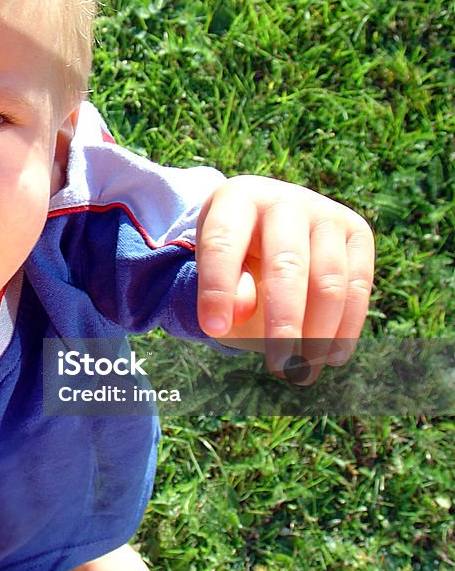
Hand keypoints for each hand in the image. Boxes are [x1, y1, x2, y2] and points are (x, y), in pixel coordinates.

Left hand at [195, 175, 373, 383]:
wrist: (270, 215)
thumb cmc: (234, 245)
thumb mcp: (215, 259)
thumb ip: (224, 284)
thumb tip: (240, 314)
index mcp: (238, 198)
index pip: (223, 245)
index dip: (217, 290)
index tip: (213, 332)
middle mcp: (286, 200)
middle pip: (286, 266)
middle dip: (283, 322)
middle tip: (279, 367)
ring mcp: (326, 214)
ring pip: (328, 281)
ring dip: (319, 334)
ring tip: (303, 371)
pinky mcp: (357, 232)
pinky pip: (358, 285)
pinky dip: (347, 325)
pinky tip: (332, 357)